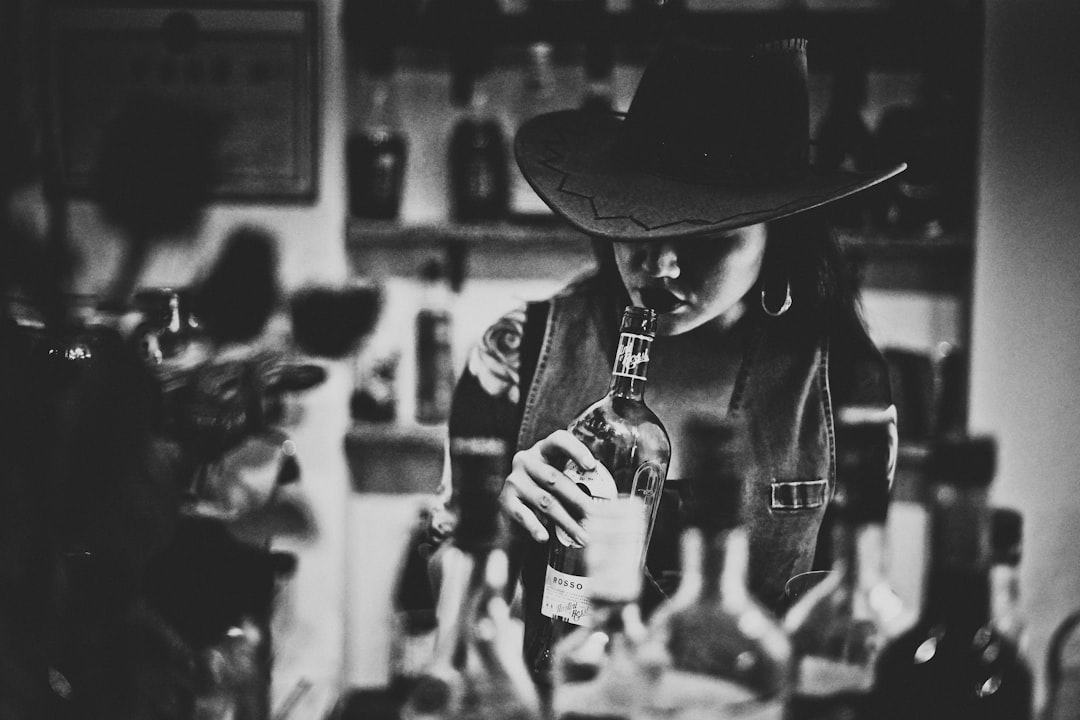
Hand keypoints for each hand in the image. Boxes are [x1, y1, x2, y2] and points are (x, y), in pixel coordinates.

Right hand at [502, 430, 595, 544]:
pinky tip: (545, 538)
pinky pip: (523, 515)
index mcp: (544, 449)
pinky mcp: (505, 500)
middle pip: (554, 478)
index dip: (575, 450)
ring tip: (583, 537)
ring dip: (566, 521)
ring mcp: (514, 480)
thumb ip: (578, 481)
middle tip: (596, 517)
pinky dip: (535, 527)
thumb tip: (608, 503)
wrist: (517, 508)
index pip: (558, 440)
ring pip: (544, 501)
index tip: (592, 466)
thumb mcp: (561, 477)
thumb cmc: (550, 490)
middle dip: (578, 500)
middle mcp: (526, 460)